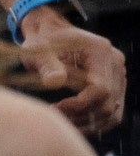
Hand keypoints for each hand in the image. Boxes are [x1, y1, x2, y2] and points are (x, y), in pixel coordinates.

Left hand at [21, 11, 126, 135]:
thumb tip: (54, 82)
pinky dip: (95, 121)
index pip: (100, 88)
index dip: (80, 104)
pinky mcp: (115, 84)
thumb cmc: (42, 40)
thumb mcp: (37, 49)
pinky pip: (112, 110)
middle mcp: (115, 63)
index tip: (57, 108)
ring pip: (113, 111)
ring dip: (89, 123)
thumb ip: (46, 65)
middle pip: (109, 102)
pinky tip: (73, 122)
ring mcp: (118, 74)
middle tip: (57, 119)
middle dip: (82, 116)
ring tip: (63, 123)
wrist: (50, 32)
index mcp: (100, 51)